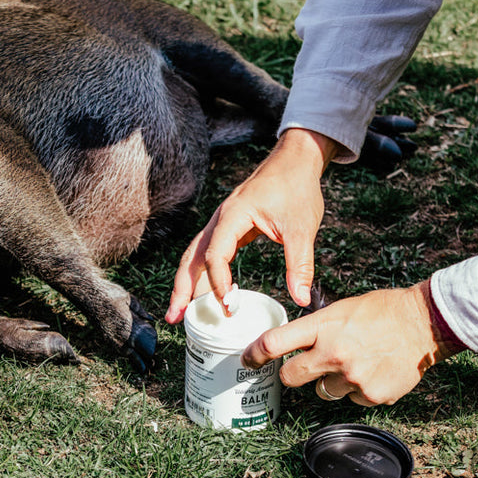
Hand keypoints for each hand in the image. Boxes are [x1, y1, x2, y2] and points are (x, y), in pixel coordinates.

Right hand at [166, 128, 337, 322]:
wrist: (295, 160)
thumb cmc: (297, 187)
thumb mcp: (302, 228)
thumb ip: (300, 264)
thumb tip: (301, 299)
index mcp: (234, 214)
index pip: (216, 255)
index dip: (218, 283)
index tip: (229, 306)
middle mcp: (220, 218)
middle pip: (192, 256)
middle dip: (182, 288)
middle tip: (175, 317)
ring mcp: (222, 222)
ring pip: (195, 255)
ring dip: (185, 283)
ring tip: (179, 312)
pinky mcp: (229, 227)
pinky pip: (208, 252)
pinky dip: (202, 273)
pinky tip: (202, 293)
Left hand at [241, 282, 457, 405]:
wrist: (424, 323)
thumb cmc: (382, 311)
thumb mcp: (341, 309)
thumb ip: (316, 328)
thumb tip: (293, 345)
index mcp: (323, 326)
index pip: (274, 343)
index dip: (254, 354)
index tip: (247, 359)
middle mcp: (333, 353)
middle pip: (290, 377)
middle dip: (293, 374)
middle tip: (306, 366)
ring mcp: (352, 377)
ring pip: (324, 391)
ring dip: (333, 381)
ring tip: (356, 362)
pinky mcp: (372, 395)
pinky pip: (352, 400)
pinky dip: (359, 390)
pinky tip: (374, 371)